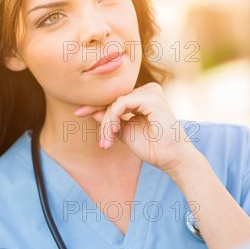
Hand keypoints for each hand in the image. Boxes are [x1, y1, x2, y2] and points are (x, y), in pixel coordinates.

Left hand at [74, 82, 198, 177]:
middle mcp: (149, 90)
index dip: (96, 105)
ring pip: (115, 102)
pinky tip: (113, 132)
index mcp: (145, 96)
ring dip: (107, 123)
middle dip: (102, 119)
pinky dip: (113, 118)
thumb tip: (92, 110)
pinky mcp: (151, 97)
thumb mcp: (125, 132)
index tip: (78, 113)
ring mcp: (151, 91)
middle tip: (102, 142)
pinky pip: (121, 104)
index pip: (116, 98)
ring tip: (107, 142)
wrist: (170, 158)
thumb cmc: (152, 147)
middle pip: (114, 99)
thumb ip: (111, 120)